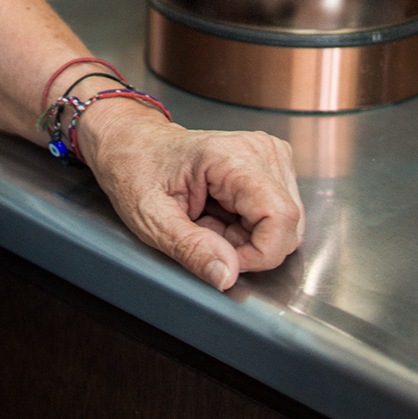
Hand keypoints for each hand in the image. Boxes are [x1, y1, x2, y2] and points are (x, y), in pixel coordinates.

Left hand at [76, 97, 304, 291]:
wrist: (131, 143)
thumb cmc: (135, 170)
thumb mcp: (149, 217)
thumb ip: (190, 248)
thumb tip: (227, 276)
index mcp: (231, 155)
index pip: (281, 218)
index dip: (259, 253)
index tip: (221, 256)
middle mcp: (260, 150)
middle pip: (286, 225)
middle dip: (248, 246)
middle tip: (203, 231)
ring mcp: (269, 156)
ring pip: (285, 225)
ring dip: (247, 237)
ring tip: (207, 220)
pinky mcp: (270, 166)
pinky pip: (276, 216)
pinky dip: (248, 227)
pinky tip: (219, 213)